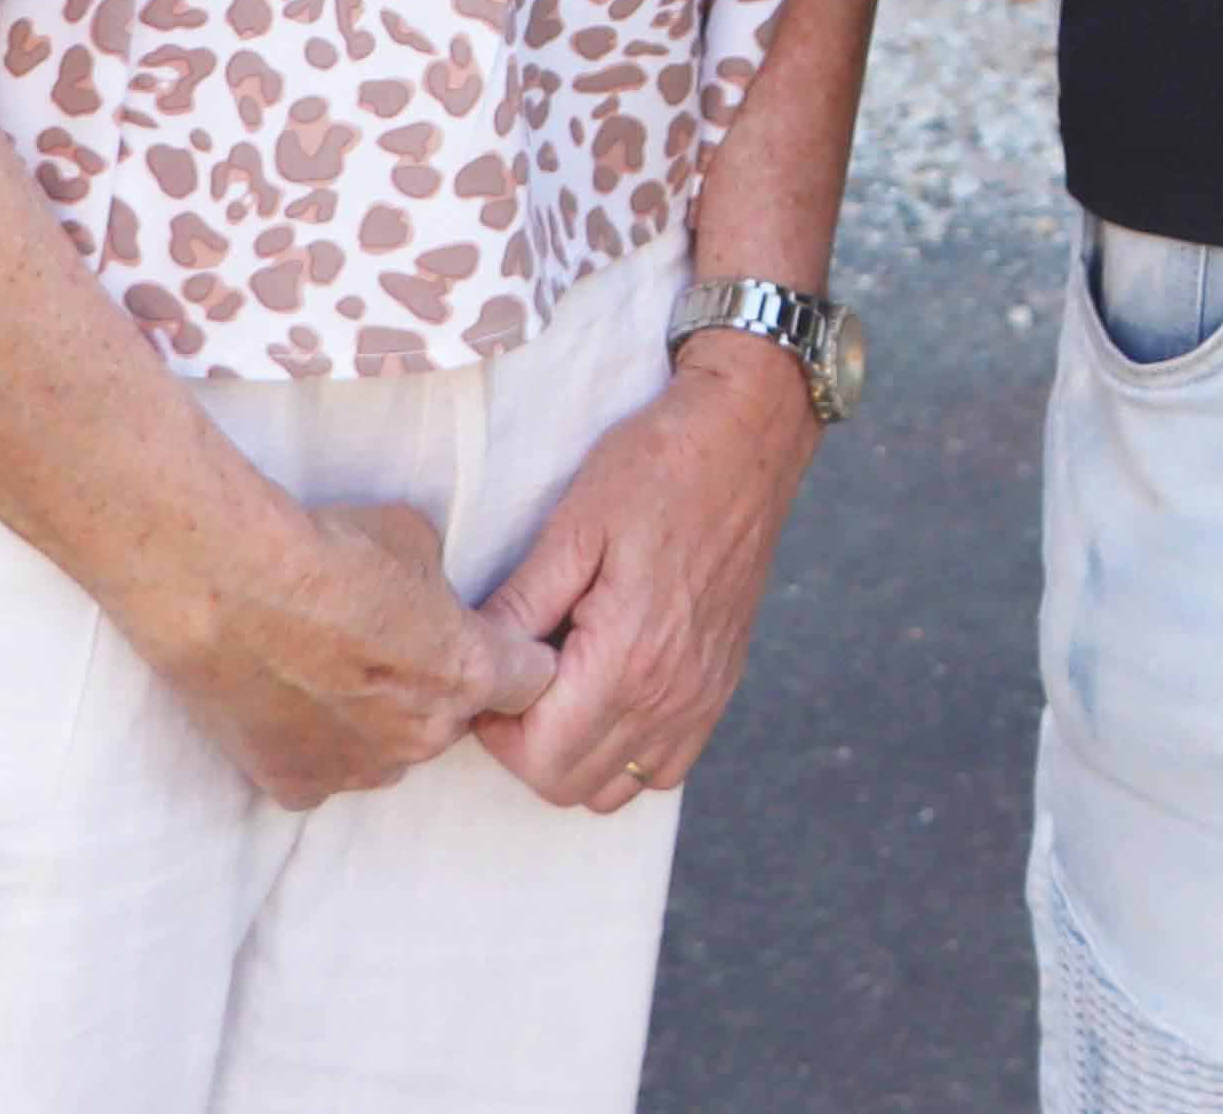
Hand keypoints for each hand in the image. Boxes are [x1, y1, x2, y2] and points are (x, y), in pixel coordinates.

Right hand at [145, 496, 558, 811]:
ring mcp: (357, 770)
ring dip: (374, 720)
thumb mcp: (415, 540)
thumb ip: (438, 586)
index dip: (516, 658)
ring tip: (326, 667)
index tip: (493, 640)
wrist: (228, 587)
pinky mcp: (294, 785)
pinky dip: (313, 743)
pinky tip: (287, 700)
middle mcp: (421, 737)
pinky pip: (323, 771)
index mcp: (467, 675)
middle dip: (433, 687)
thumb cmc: (326, 551)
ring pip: (388, 750)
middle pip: (452, 719)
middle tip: (385, 643)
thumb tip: (427, 598)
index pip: (531, 682)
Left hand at [469, 341, 817, 815]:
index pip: (540, 760)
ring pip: (618, 787)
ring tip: (562, 688)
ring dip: (576, 756)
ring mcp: (702, 696)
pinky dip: (626, 751)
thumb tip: (474, 658)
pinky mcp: (721, 685)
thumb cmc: (658, 467)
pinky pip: (664, 766)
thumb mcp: (574, 524)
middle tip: (520, 677)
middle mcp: (671, 693)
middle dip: (528, 747)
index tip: (495, 673)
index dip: (497, 730)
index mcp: (627, 657)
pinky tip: (610, 693)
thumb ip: (522, 604)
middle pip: (572, 784)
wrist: (748, 435)